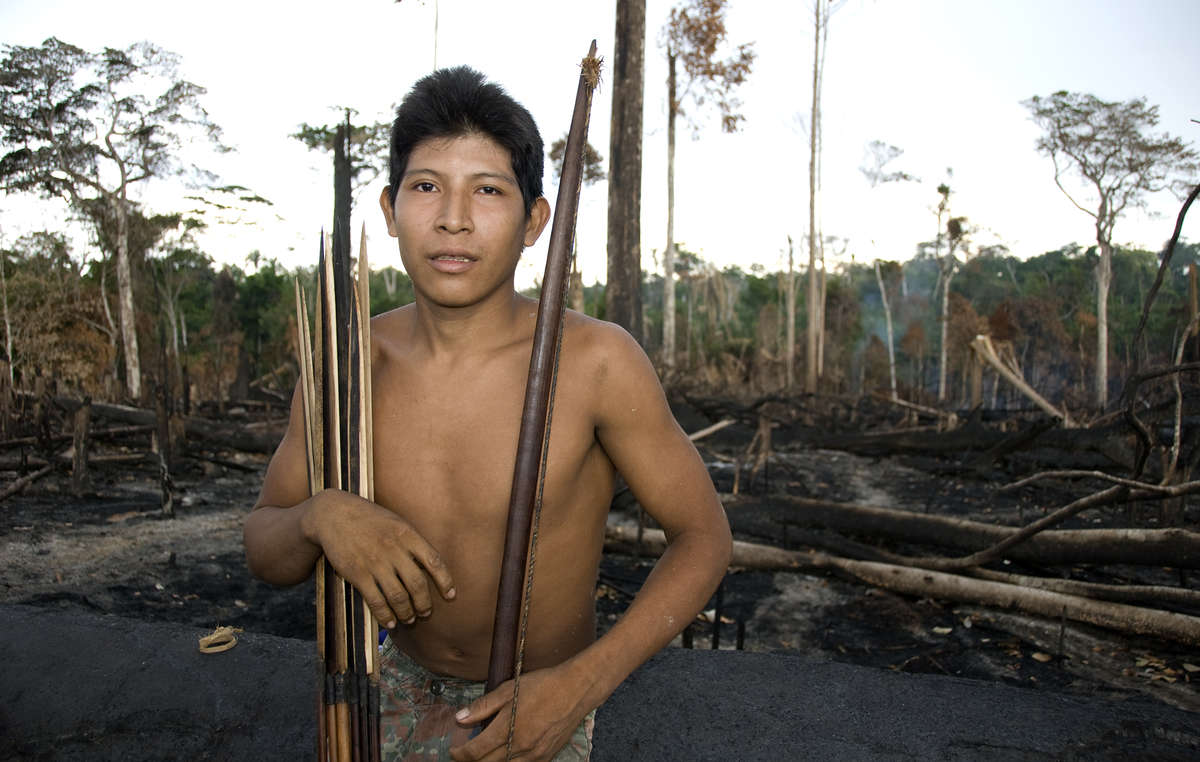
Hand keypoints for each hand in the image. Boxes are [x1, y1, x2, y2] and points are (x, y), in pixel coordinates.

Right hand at [305, 489, 455, 627]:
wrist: (335, 515)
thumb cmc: (370, 519)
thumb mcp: (397, 522)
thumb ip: (413, 542)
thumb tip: (430, 566)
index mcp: (407, 534)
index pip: (434, 561)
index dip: (445, 581)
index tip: (450, 595)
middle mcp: (394, 549)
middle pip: (417, 584)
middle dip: (424, 604)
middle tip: (425, 613)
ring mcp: (375, 562)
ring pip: (398, 596)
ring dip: (406, 612)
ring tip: (409, 619)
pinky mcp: (358, 573)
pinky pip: (375, 600)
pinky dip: (385, 615)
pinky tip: (390, 622)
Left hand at [448, 665, 589, 761]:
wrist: (577, 690)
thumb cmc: (543, 685)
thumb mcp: (509, 689)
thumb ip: (482, 707)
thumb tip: (459, 719)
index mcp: (508, 728)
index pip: (474, 752)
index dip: (459, 754)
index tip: (454, 750)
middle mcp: (521, 747)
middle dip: (471, 761)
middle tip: (465, 753)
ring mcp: (535, 755)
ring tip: (485, 753)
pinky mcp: (546, 758)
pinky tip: (507, 753)